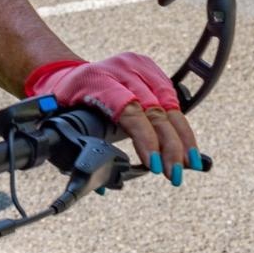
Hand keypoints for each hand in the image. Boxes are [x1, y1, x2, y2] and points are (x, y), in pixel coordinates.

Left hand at [26, 53, 201, 185]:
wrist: (66, 72)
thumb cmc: (64, 102)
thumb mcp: (64, 121)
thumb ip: (81, 149)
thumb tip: (102, 185)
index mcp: (97, 81)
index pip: (128, 110)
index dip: (145, 138)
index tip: (154, 166)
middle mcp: (121, 70)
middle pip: (154, 109)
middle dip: (169, 146)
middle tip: (174, 175)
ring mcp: (137, 66)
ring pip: (169, 104)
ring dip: (182, 138)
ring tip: (190, 164)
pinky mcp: (149, 69)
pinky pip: (171, 98)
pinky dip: (180, 124)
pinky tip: (187, 146)